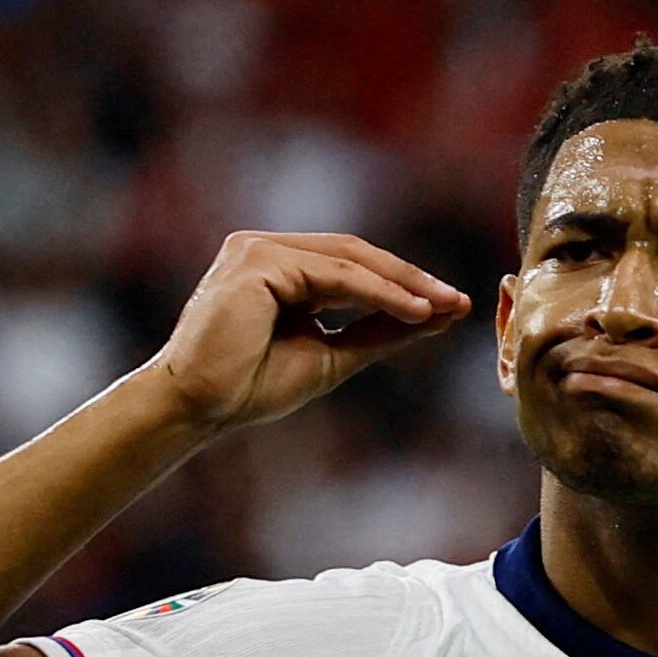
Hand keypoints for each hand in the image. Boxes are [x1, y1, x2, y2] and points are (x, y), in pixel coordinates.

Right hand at [143, 232, 472, 440]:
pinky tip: (414, 312)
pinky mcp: (257, 262)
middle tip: (457, 302)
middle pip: (354, 254)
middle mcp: (264, 248)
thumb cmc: (249, 387)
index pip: (349, 265)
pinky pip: (334, 275)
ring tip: (443, 308)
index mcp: (275, 267)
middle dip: (410, 279)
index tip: (448, 307)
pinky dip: (379, 293)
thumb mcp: (330, 356)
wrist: (199, 407)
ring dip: (402, 285)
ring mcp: (258, 249)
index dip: (401, 284)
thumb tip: (433, 318)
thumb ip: (377, 333)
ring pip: (349, 260)